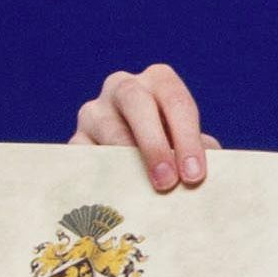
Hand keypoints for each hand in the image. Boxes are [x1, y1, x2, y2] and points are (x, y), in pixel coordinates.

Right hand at [74, 64, 217, 189]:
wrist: (138, 162)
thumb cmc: (174, 153)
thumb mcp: (188, 147)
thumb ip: (199, 155)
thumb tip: (201, 180)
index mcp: (159, 82)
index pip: (174, 99)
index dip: (187, 137)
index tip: (194, 175)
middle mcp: (123, 87)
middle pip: (135, 100)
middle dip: (153, 143)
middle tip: (167, 182)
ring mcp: (94, 112)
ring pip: (106, 127)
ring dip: (127, 160)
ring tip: (144, 191)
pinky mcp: (76, 139)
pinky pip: (82, 154)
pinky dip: (99, 173)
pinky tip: (115, 194)